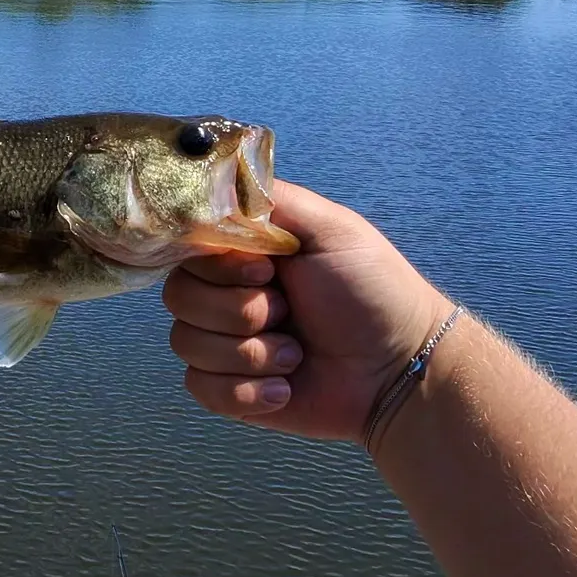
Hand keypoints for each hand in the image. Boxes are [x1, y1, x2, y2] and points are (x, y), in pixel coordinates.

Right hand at [161, 181, 451, 441]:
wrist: (398, 370)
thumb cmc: (372, 292)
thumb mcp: (331, 227)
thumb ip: (269, 200)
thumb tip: (209, 184)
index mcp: (243, 253)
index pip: (187, 249)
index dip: (219, 266)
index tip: (267, 272)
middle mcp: (225, 293)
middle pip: (178, 297)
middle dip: (239, 313)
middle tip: (290, 314)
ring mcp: (223, 343)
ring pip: (186, 344)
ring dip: (251, 354)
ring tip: (296, 355)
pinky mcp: (228, 389)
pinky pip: (200, 387)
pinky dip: (246, 391)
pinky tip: (285, 388)